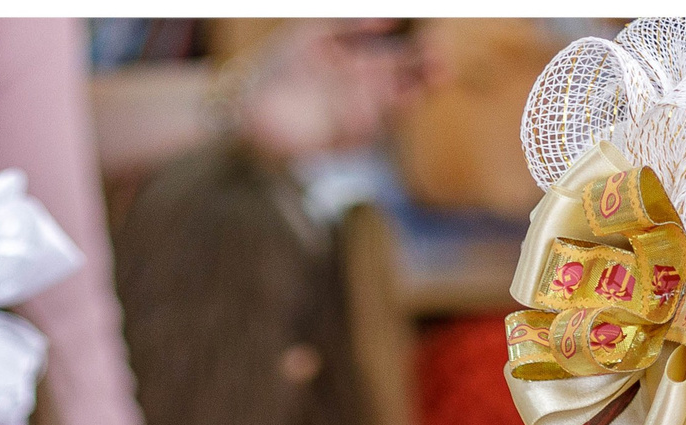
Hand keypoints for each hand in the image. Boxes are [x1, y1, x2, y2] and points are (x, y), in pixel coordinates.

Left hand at [236, 20, 425, 159]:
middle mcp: (360, 97)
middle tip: (441, 72)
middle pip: (402, 91)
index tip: (441, 55)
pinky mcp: (338, 144)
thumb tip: (391, 19)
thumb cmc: (275, 68)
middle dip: (422, 82)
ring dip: (387, 95)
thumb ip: (351, 23)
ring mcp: (352, 122)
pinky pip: (360, 129)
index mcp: (359, 69)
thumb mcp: (314, 34)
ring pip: (383, 110)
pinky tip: (353, 99)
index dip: (422, 62)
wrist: (243, 107)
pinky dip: (361, 113)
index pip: (400, 66)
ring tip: (376, 77)